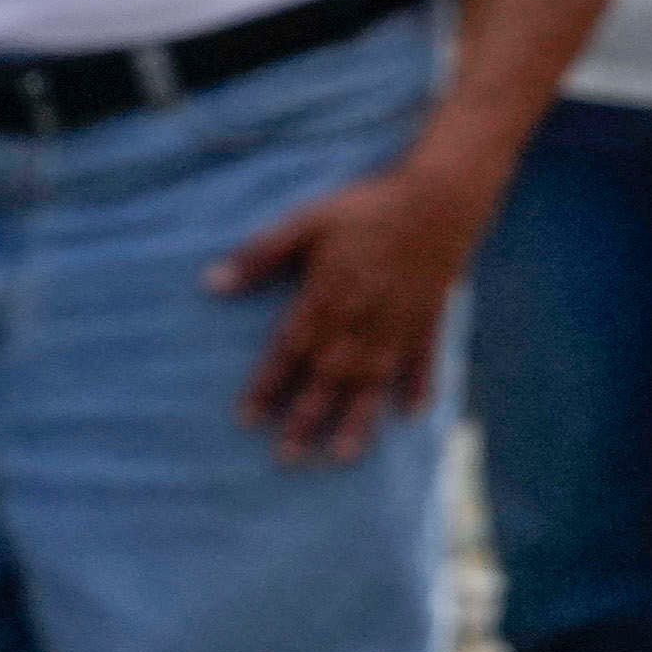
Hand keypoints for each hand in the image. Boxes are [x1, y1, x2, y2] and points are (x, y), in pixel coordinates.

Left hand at [213, 151, 496, 454]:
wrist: (440, 195)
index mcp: (327, 296)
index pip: (289, 350)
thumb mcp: (307, 219)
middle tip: (286, 457)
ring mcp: (399, 321)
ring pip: (373, 379)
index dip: (267, 385)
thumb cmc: (367, 205)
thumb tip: (211, 282)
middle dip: (306, 417)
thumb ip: (262, 253)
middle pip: (328, 376)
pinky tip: (412, 413)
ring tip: (340, 455)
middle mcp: (362, 318)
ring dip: (356, 418)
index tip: (247, 420)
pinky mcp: (429, 316)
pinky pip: (424, 358)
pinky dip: (419, 386)